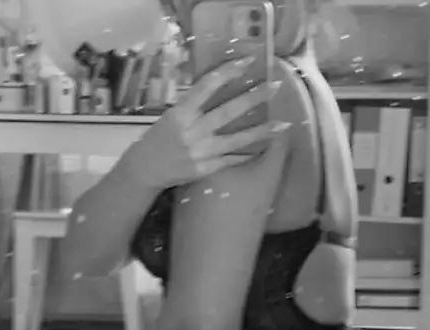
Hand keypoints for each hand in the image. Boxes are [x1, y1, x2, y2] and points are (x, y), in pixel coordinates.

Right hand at [124, 57, 289, 190]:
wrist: (146, 169)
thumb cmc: (159, 138)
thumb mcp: (172, 116)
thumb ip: (194, 105)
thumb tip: (220, 90)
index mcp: (182, 112)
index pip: (208, 85)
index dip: (229, 71)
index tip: (248, 61)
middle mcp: (194, 130)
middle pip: (229, 110)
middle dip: (254, 97)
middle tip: (275, 86)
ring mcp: (202, 151)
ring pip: (238, 139)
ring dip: (262, 131)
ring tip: (283, 124)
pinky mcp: (207, 168)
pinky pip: (232, 159)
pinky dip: (248, 154)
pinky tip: (264, 149)